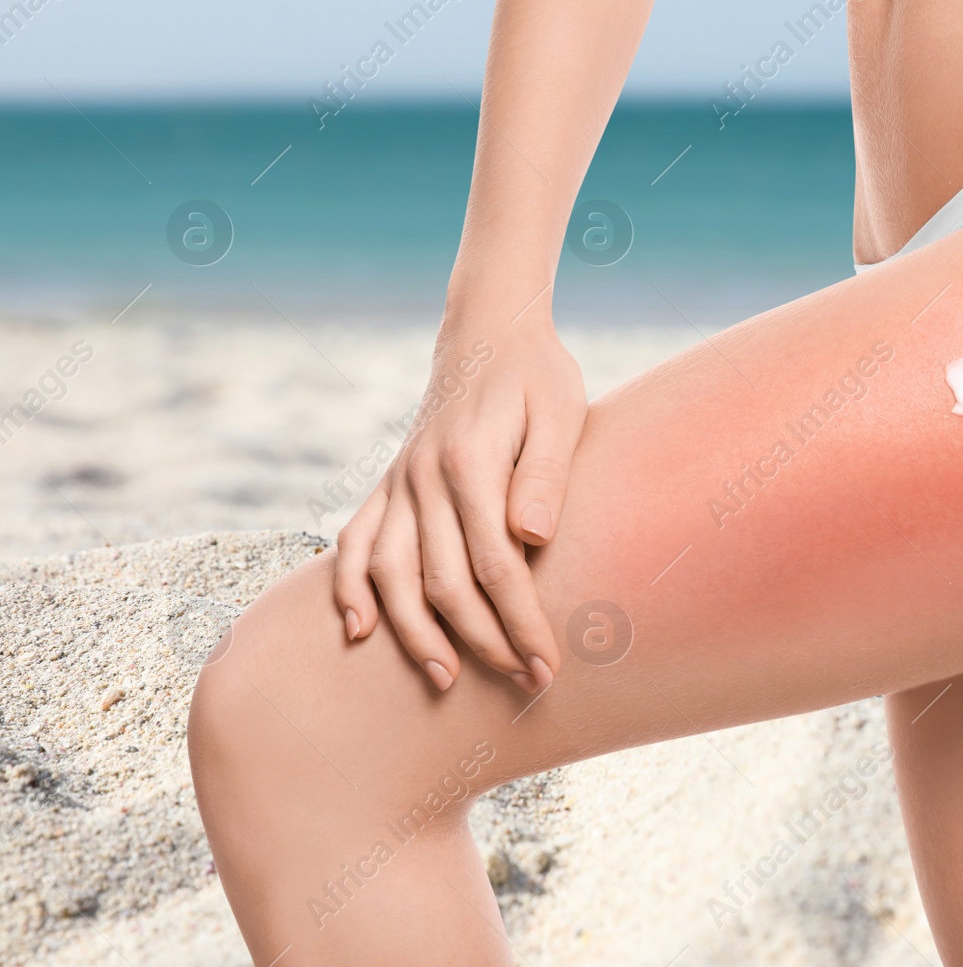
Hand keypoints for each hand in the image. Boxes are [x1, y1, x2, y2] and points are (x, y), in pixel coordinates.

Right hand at [334, 318, 585, 691]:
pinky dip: (350, 587)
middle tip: (525, 682)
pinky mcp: (390, 485)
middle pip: (444, 582)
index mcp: (469, 464)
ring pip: (391, 574)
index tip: (549, 664)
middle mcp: (423, 478)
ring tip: (444, 680)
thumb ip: (544, 473)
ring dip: (414, 633)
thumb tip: (534, 536)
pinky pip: (356, 542)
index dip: (521, 622)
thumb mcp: (560, 412)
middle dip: (484, 642)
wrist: (490, 332)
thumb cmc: (538, 376)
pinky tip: (358, 631)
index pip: (495, 566)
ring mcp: (400, 483)